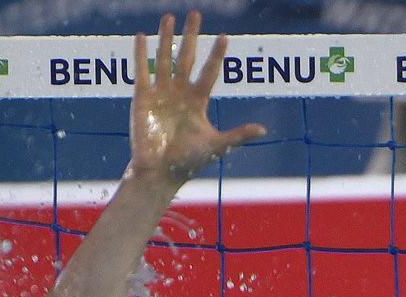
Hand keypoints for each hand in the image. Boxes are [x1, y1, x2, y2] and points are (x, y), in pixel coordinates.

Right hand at [127, 12, 265, 185]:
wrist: (161, 172)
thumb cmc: (189, 161)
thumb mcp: (216, 145)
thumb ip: (238, 134)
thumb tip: (263, 129)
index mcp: (198, 101)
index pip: (210, 72)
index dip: (217, 55)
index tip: (224, 36)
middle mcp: (180, 92)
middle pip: (188, 57)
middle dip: (192, 36)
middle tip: (196, 14)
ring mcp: (161, 92)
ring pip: (165, 58)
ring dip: (167, 37)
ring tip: (169, 16)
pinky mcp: (142, 97)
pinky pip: (142, 70)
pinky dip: (141, 53)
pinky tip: (142, 35)